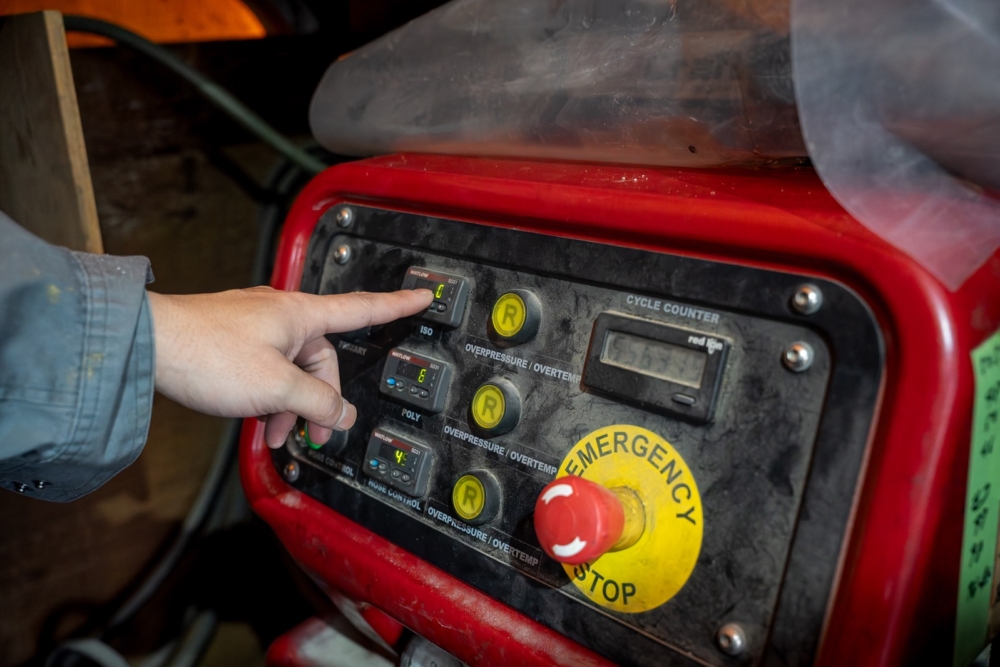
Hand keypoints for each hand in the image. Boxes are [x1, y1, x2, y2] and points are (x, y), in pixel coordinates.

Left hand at [147, 287, 432, 446]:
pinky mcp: (232, 340)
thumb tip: (342, 414)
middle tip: (317, 433)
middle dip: (322, 399)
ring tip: (276, 434)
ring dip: (290, 405)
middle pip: (323, 359)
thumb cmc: (206, 353)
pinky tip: (256, 421)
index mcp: (302, 315)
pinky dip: (268, 396)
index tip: (423, 296)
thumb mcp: (276, 387)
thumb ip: (317, 402)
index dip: (397, 305)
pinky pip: (266, 369)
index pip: (363, 309)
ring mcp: (256, 326)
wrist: (144, 346)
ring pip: (292, 369)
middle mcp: (282, 315)